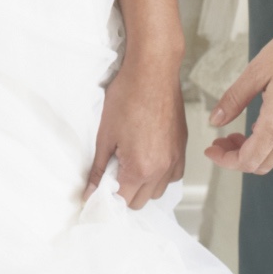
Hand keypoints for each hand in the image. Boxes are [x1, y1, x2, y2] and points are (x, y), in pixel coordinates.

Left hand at [89, 47, 187, 208]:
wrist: (152, 72)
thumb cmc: (128, 97)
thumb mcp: (105, 135)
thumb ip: (98, 169)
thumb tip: (90, 193)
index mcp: (142, 168)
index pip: (123, 201)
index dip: (107, 197)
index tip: (98, 190)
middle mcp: (163, 169)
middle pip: (141, 201)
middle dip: (124, 193)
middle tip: (111, 173)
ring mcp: (176, 159)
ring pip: (158, 191)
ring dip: (143, 185)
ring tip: (129, 163)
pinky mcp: (182, 148)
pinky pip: (173, 175)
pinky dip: (160, 174)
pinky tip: (147, 157)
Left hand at [205, 17, 272, 174]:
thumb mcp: (256, 71)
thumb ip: (234, 99)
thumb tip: (216, 120)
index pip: (248, 159)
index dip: (225, 160)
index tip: (212, 150)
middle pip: (263, 164)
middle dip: (237, 157)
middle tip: (222, 140)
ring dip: (256, 152)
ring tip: (238, 134)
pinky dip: (272, 143)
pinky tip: (261, 124)